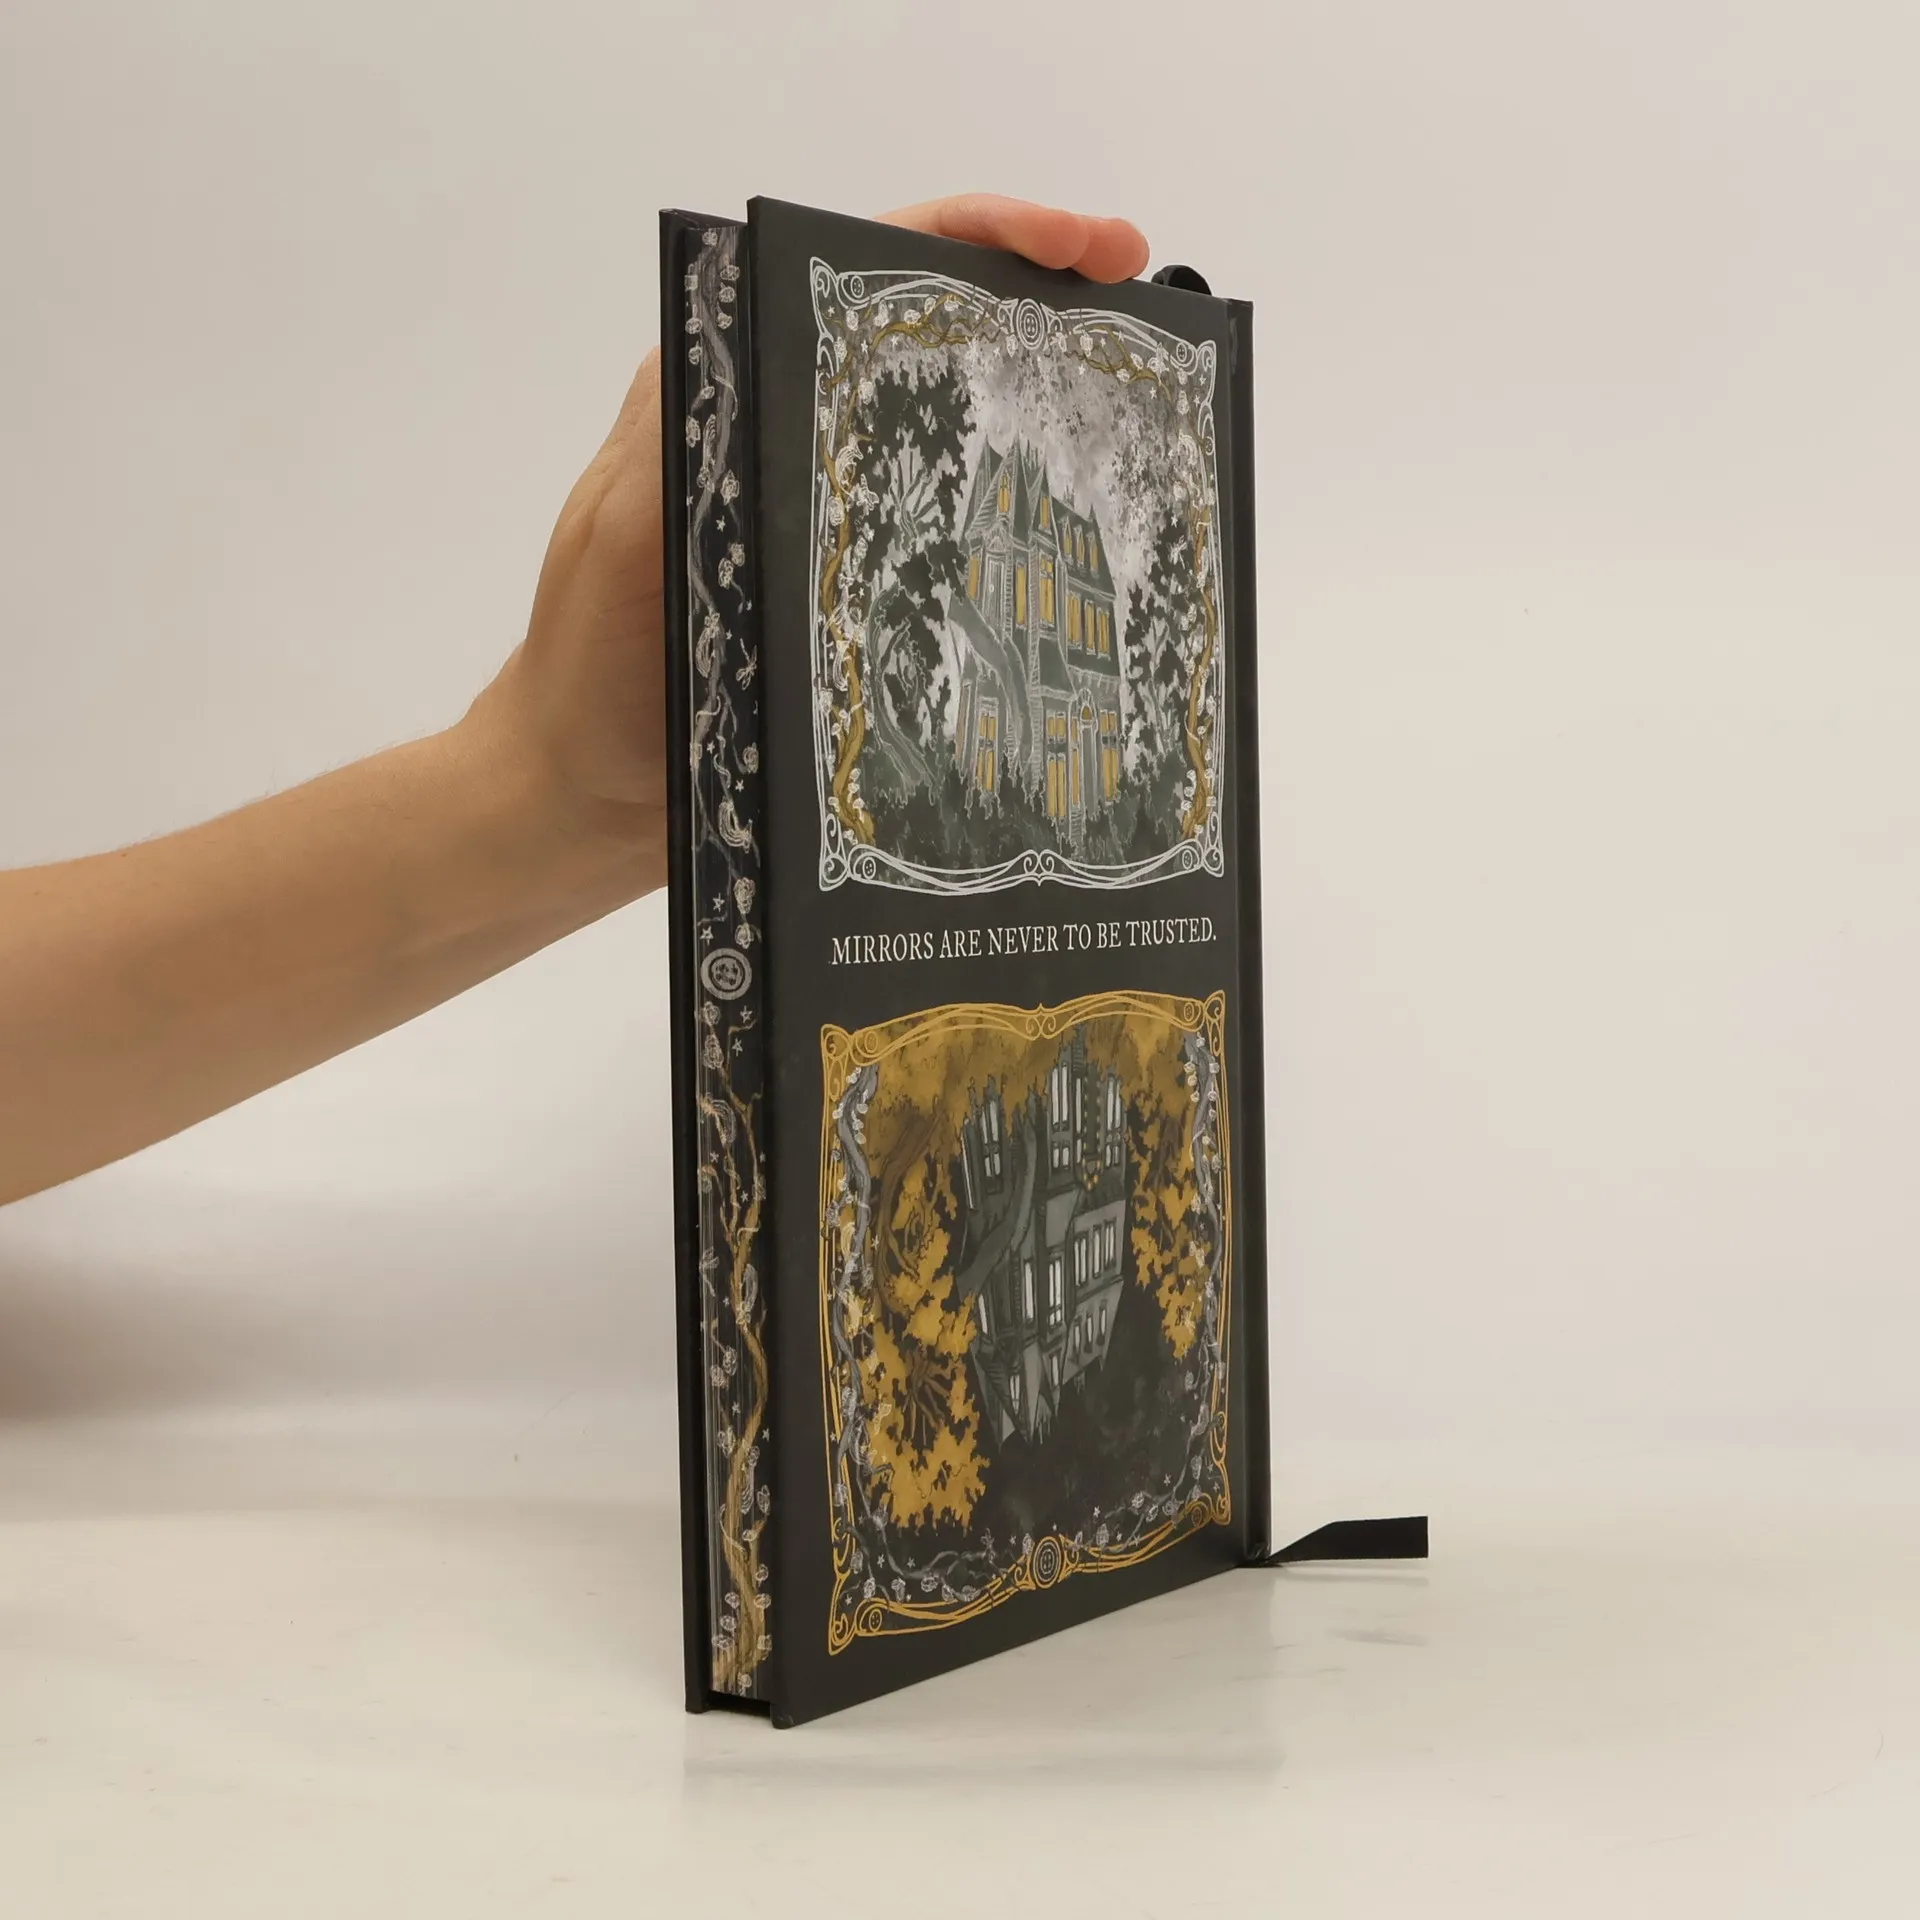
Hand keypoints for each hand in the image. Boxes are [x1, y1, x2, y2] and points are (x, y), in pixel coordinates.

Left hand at [463, 195, 1151, 902]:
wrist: (585, 794)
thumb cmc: (592, 673)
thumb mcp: (629, 544)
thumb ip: (690, 451)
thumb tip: (785, 366)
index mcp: (729, 378)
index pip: (871, 259)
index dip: (987, 236)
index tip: (1087, 251)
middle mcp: (786, 425)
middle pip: (933, 326)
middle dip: (1044, 298)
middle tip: (1141, 312)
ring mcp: (825, 507)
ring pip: (952, 424)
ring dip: (1043, 405)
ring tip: (1138, 407)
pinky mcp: (849, 583)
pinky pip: (949, 526)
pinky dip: (1016, 511)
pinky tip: (1077, 531)